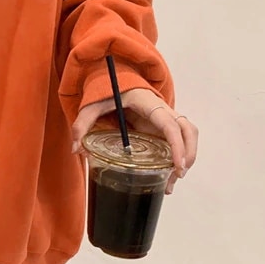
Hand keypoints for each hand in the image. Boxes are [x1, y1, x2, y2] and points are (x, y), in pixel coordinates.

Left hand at [70, 89, 198, 194]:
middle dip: (188, 153)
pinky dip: (177, 157)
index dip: (177, 145)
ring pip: (187, 135)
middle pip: (188, 130)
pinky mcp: (162, 126)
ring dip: (186, 157)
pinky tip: (167, 177)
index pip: (170, 125)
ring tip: (171, 182)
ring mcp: (164, 118)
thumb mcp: (92, 104)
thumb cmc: (107, 91)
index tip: (177, 165)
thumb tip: (76, 148)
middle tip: (178, 175)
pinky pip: (178, 140)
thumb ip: (82, 123)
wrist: (116, 81)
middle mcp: (162, 110)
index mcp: (148, 104)